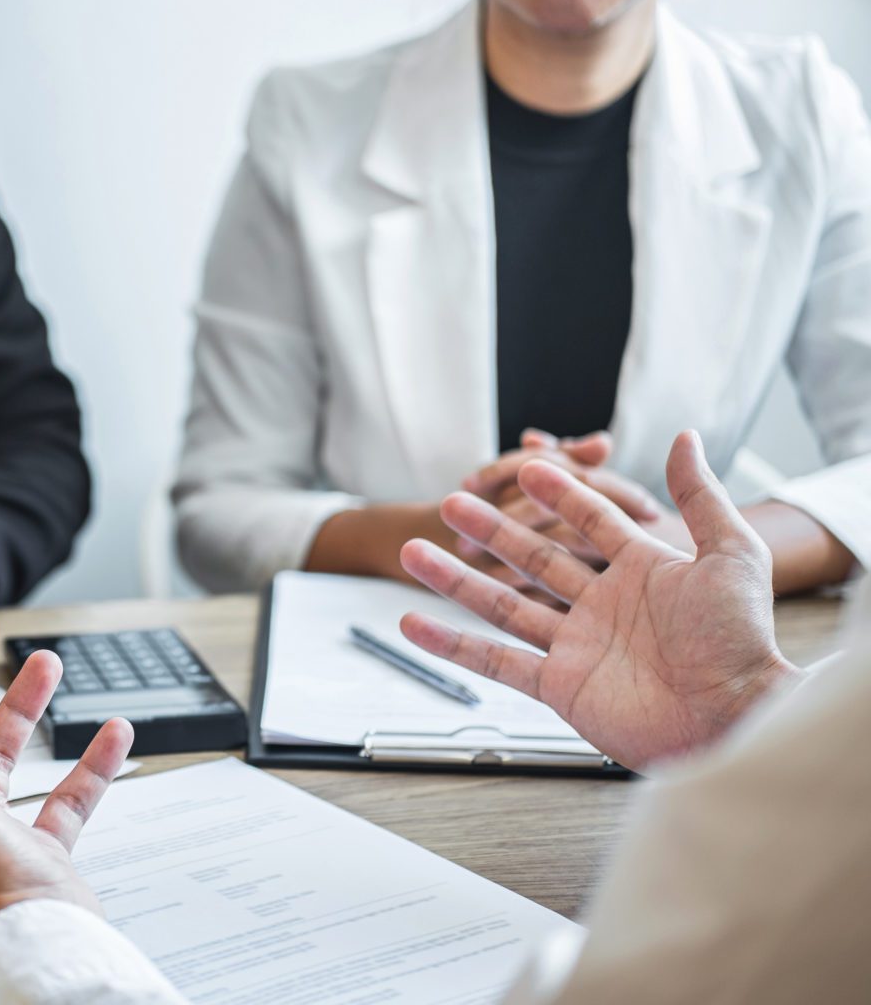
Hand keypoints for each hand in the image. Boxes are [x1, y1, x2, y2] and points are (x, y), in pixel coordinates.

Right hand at [399, 431, 801, 771]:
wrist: (735, 715)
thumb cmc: (742, 641)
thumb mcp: (732, 554)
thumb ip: (701, 496)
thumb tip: (686, 439)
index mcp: (642, 571)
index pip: (590, 521)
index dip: (560, 494)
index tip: (526, 468)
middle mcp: (603, 606)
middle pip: (534, 558)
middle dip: (491, 530)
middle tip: (452, 504)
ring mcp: (577, 646)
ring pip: (502, 604)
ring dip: (456, 579)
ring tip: (414, 551)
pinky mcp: (559, 686)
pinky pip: (496, 661)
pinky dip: (451, 644)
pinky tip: (416, 623)